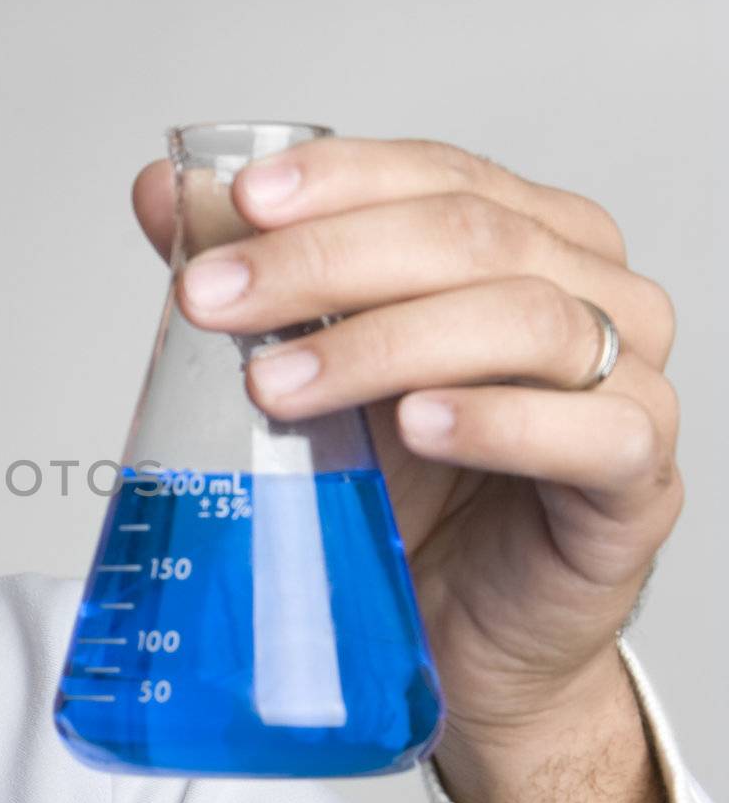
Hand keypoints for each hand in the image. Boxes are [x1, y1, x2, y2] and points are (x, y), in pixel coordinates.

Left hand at [131, 139, 679, 802]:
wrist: (458, 627)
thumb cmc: (403, 490)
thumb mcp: (315, 372)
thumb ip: (256, 277)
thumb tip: (165, 191)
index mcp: (524, 238)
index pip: (438, 175)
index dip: (339, 178)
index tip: (241, 200)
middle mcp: (589, 291)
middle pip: (469, 236)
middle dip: (324, 262)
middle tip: (216, 300)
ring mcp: (626, 381)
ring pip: (522, 319)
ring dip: (383, 344)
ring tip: (277, 385)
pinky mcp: (637, 482)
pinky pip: (593, 431)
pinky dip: (497, 422)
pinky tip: (418, 425)